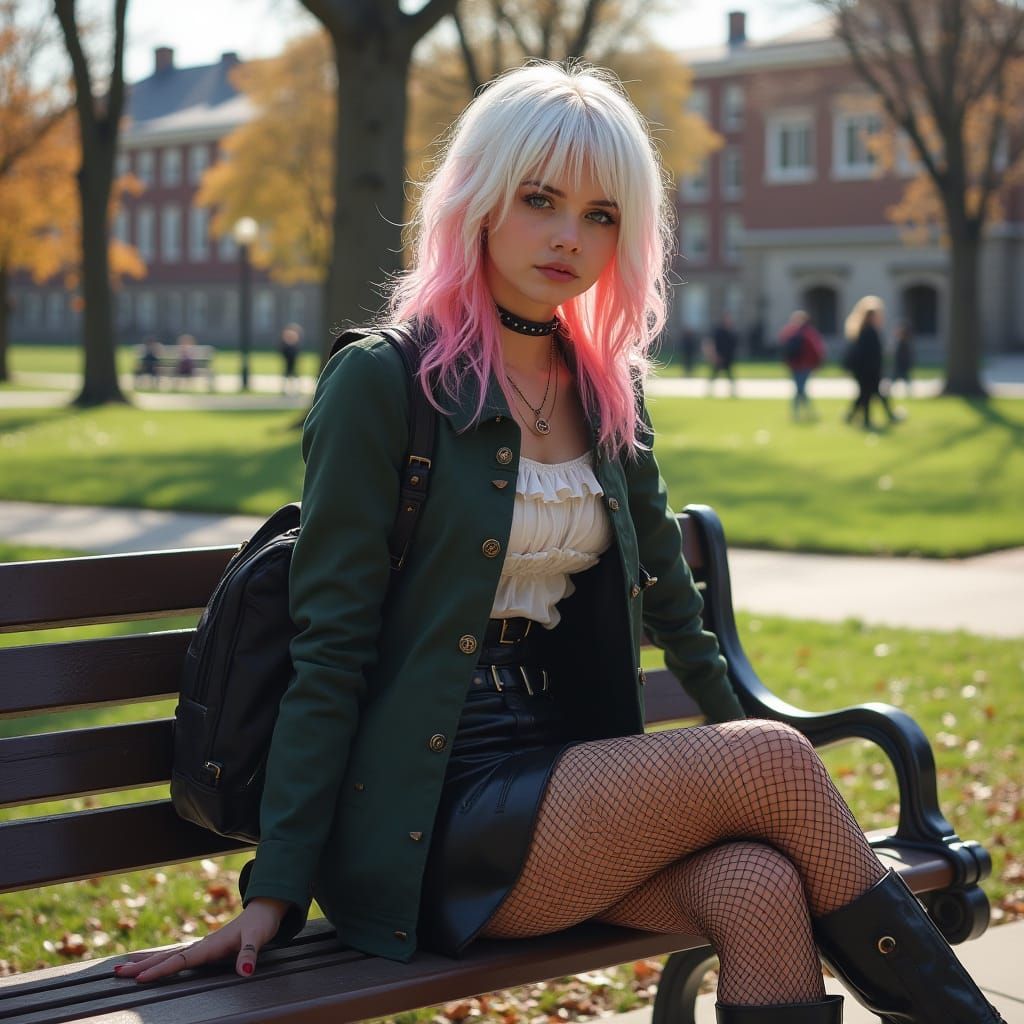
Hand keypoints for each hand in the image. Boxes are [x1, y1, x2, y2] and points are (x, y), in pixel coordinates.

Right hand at [112, 897, 288, 982]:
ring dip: (145, 961)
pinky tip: (150, 963)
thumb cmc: (261, 924)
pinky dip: (159, 959)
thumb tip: (245, 971)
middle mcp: (202, 945)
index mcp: (210, 945)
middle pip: (167, 956)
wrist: (265, 910)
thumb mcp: (259, 938)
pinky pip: (176, 955)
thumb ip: (250, 954)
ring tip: (121, 967)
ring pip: (168, 955)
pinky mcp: (204, 948)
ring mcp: (201, 946)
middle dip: (141, 965)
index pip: (180, 960)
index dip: (161, 970)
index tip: (139, 978)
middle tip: (116, 973)